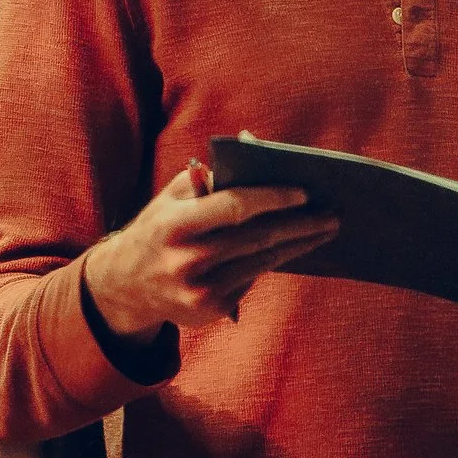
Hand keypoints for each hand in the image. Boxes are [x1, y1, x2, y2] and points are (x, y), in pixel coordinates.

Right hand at [81, 163, 339, 342]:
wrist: (124, 285)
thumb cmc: (160, 228)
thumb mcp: (172, 197)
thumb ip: (210, 175)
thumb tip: (256, 146)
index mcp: (174, 225)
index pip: (235, 207)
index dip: (273, 199)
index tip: (305, 192)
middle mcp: (185, 261)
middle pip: (258, 237)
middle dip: (301, 224)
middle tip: (333, 214)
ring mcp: (198, 290)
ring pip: (262, 261)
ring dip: (299, 244)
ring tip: (325, 230)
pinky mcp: (210, 310)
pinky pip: (251, 280)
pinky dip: (271, 262)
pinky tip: (292, 248)